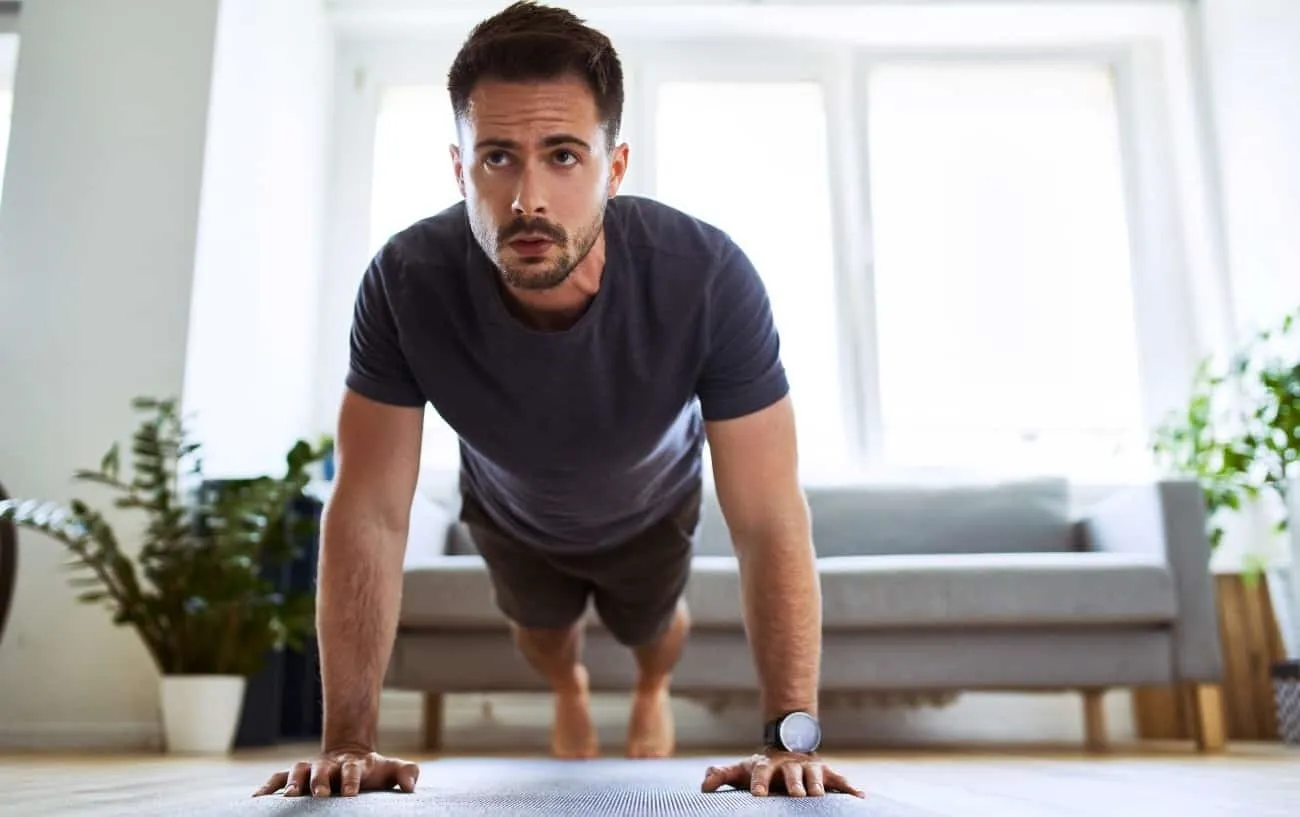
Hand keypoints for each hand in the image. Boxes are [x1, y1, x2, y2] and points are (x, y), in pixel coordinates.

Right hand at [252, 747, 419, 797]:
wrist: (351, 757)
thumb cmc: (374, 770)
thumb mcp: (391, 769)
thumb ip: (405, 773)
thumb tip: (411, 784)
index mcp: (353, 765)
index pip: (353, 770)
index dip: (352, 779)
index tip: (350, 793)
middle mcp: (329, 765)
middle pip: (321, 769)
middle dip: (319, 781)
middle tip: (319, 794)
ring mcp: (311, 769)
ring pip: (297, 771)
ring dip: (292, 782)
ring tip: (287, 797)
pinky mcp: (296, 776)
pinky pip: (278, 778)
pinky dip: (267, 786)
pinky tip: (257, 799)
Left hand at [700, 749, 864, 797]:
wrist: (789, 747)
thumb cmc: (762, 768)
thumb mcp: (742, 770)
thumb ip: (723, 775)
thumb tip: (704, 786)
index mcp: (768, 765)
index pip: (761, 771)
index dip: (759, 782)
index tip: (757, 795)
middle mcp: (790, 765)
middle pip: (792, 772)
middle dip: (795, 783)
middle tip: (797, 795)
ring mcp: (809, 767)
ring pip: (816, 773)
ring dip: (818, 784)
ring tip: (819, 795)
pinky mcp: (826, 772)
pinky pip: (839, 779)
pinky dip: (849, 787)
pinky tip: (860, 797)